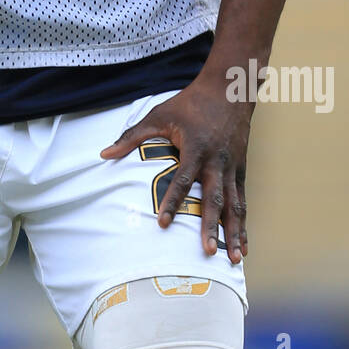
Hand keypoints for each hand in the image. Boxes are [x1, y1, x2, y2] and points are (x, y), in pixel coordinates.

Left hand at [100, 78, 249, 263]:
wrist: (228, 89)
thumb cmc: (189, 103)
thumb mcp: (158, 115)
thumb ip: (132, 136)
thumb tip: (104, 154)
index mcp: (196, 148)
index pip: (182, 180)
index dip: (171, 202)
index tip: (163, 224)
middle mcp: (217, 161)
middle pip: (214, 199)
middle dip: (212, 226)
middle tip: (208, 252)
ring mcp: (231, 167)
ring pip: (234, 205)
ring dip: (234, 232)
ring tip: (234, 259)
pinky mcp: (241, 170)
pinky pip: (242, 201)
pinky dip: (244, 224)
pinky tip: (243, 246)